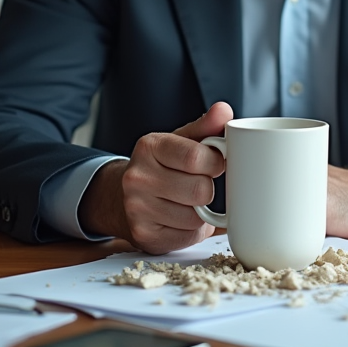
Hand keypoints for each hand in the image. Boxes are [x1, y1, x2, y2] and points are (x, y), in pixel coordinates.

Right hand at [79, 101, 231, 253]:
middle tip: (200, 183)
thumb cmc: (162, 166)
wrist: (124, 197)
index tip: (216, 163)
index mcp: (149, 147)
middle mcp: (137, 177)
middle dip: (208, 188)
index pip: (195, 157)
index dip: (215, 162)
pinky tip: (180, 218)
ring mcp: (137, 208)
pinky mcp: (143, 234)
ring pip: (196, 217)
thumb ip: (206, 127)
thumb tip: (223, 110)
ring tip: (189, 202)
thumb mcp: (181, 141)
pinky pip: (188, 236)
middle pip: (200, 190)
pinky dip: (193, 230)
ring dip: (201, 212)